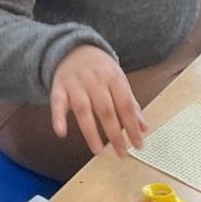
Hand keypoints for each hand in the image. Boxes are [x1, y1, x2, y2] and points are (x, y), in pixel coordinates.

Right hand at [50, 45, 146, 159]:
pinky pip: (57, 104)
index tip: (137, 144)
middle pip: (105, 110)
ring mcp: (75, 84)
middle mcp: (94, 80)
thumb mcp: (119, 80)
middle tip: (121, 153)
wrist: (74, 48)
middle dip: (114, 134)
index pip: (125, 105)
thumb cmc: (100, 69)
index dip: (132, 126)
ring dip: (91, 133)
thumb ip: (130, 104)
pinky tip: (61, 132)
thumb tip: (143, 128)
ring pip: (83, 110)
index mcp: (113, 78)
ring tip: (98, 151)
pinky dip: (58, 118)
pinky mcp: (58, 88)